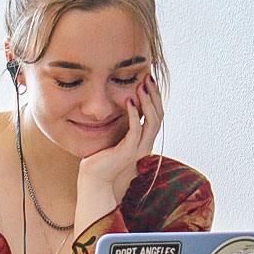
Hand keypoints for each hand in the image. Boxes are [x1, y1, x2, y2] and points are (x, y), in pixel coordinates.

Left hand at [77, 74, 163, 208]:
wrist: (95, 177)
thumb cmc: (103, 155)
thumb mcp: (117, 135)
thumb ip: (124, 123)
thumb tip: (125, 102)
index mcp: (145, 139)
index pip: (157, 114)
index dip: (155, 96)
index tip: (149, 78)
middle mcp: (146, 143)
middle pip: (159, 115)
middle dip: (154, 94)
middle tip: (148, 76)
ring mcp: (139, 148)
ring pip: (152, 121)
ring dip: (147, 101)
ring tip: (141, 85)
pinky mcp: (128, 151)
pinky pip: (136, 130)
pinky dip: (135, 114)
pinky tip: (130, 101)